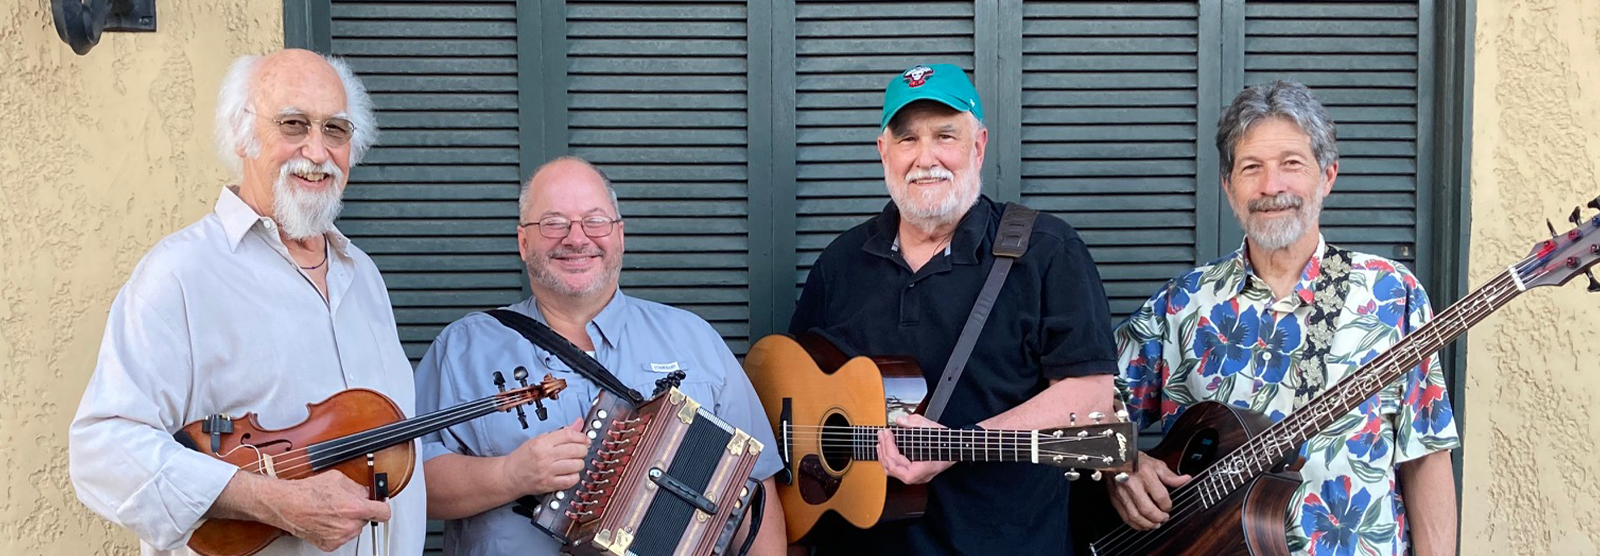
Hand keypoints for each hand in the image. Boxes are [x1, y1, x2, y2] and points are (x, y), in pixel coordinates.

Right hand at [261, 470, 391, 550]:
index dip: (383, 507)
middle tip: (347, 503)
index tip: (381, 505)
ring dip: (349, 521)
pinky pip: (342, 536)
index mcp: (355, 508)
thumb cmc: (308, 492)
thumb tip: (368, 491)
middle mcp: (349, 526)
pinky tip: (327, 519)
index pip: (384, 513)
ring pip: (354, 529)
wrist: (287, 505)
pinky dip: (337, 529)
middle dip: (360, 512)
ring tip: (333, 511)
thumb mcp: (338, 479)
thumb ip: (359, 487)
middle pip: (367, 520)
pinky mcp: (330, 544)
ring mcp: (339, 537)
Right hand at [501, 418, 589, 494]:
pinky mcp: (549, 484)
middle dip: (583, 449)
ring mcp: (547, 472)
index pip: (569, 435)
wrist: (509, 475)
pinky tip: (570, 473)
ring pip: (576, 465)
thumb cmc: (524, 457)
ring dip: (579, 463)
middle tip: (581, 451)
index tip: (584, 439)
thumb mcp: (540, 439)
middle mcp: (545, 457)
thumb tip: (579, 423)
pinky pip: (571, 480)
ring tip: (574, 462)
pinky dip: (575, 477)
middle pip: (576, 450)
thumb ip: (561, 432)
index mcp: (542, 443)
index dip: (581, 436)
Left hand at [878, 414, 954, 484]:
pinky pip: (896, 469)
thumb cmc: (947, 442)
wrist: (956, 448)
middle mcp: (917, 477)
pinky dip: (889, 457)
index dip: (888, 447)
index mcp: (921, 470)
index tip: (887, 432)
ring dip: (884, 454)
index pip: (895, 465)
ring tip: (881, 440)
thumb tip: (900, 420)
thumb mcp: (932, 428)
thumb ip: (915, 423)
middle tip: (882, 433)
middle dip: (883, 449)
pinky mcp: (913, 471)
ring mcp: (915, 476)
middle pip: (891, 468)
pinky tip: (886, 447)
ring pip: (891, 470)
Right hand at [1106, 452, 1190, 529]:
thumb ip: (1170, 475)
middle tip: (1164, 518)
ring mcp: (1122, 493)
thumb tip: (1185, 480)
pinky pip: (1125, 517)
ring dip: (1148, 524)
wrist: (1113, 458)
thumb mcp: (1155, 464)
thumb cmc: (1134, 461)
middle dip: (1158, 518)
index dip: (1167, 505)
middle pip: (1147, 509)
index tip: (1168, 507)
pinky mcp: (1115, 499)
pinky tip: (1142, 524)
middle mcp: (1132, 484)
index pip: (1160, 496)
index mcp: (1145, 474)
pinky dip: (1135, 524)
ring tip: (1155, 524)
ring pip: (1135, 516)